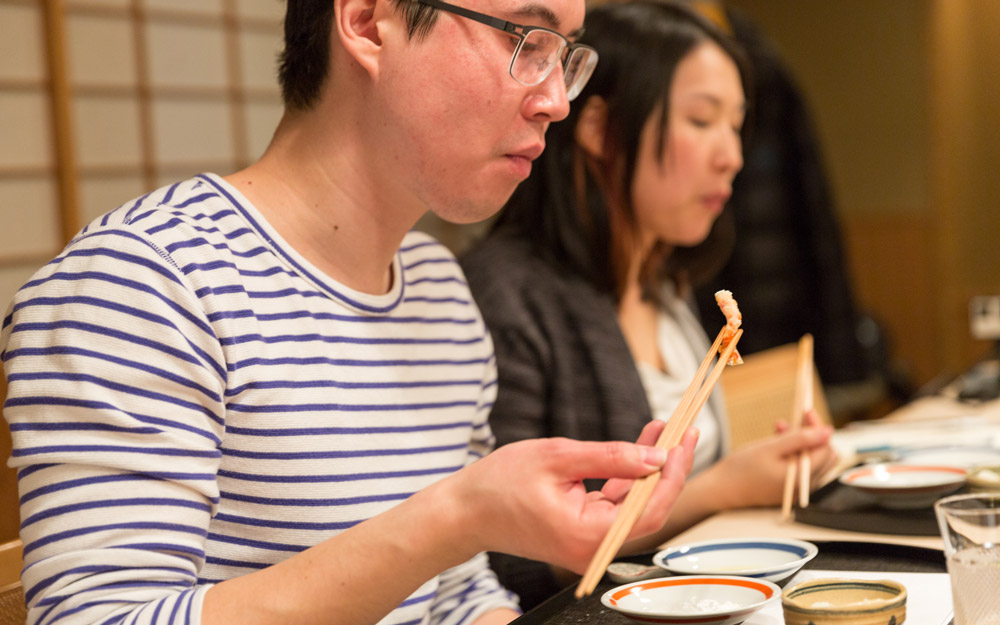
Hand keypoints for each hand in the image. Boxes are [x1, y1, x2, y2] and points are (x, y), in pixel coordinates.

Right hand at [446, 420, 697, 573]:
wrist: (463, 512)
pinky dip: (628, 479)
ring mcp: (588, 544)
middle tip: (682, 431)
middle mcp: (593, 548)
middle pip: (647, 511)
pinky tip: (638, 450)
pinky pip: (615, 507)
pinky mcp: (582, 534)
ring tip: (662, 432)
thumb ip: (610, 457)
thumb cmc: (499, 484)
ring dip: (649, 470)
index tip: (682, 440)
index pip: (649, 510)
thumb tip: (656, 456)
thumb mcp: (557, 457)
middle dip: (667, 469)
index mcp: (587, 535)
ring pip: (634, 507)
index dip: (672, 474)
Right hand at [705, 410, 835, 509]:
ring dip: (800, 441)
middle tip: (794, 419)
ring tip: (779, 428)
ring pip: (812, 459)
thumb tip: (827, 431)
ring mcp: (798, 488)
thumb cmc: (742, 469)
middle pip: (824, 455)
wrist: (722, 489)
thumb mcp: (770, 448)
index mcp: (802, 479)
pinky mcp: (789, 487)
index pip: (825, 449)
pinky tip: (777, 440)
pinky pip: (800, 465)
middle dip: (811, 435)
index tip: (806, 412)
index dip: (818, 428)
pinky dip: (793, 450)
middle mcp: (805, 487)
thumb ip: (800, 439)